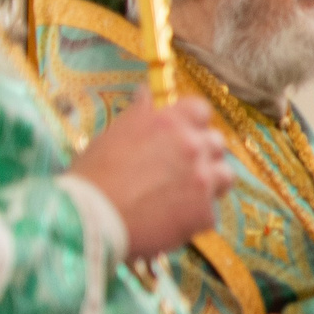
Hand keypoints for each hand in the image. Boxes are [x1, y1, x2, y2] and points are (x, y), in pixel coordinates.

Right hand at [68, 93, 230, 259]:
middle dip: (203, 153)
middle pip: (216, 143)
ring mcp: (202, 179)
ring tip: (186, 194)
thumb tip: (147, 93)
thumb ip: (139, 115)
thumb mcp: (112, 134)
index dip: (193, 123)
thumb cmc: (93, 176)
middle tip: (182, 168)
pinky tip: (172, 219)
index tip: (185, 133)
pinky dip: (195, 215)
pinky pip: (211, 210)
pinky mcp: (204, 212)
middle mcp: (191, 146)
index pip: (201, 109)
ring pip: (225, 175)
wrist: (89, 219)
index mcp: (169, 121)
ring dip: (211, 182)